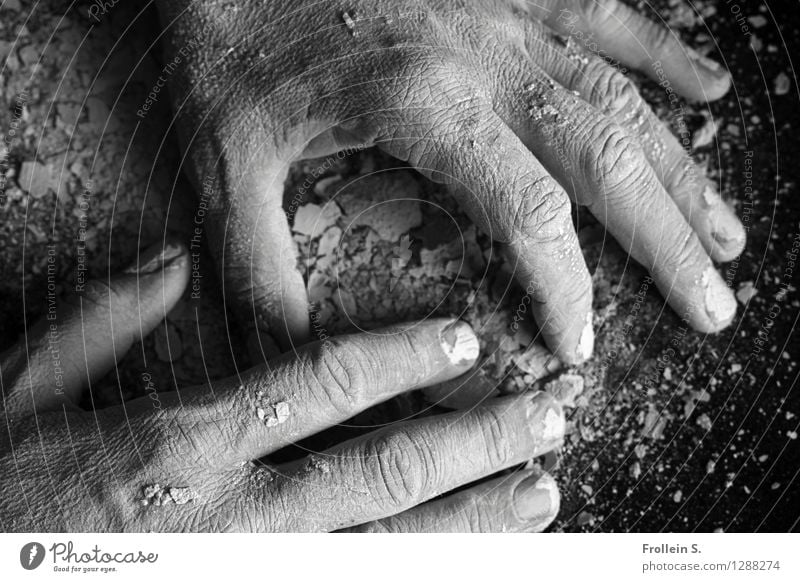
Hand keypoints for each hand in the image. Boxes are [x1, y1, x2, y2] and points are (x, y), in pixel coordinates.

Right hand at [0, 242, 562, 531]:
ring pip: (389, 547)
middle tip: (545, 418)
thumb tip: (170, 264)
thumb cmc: (0, 492)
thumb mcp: (23, 393)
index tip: (462, 340)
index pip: (320, 382)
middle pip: (382, 470)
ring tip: (542, 495)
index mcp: (181, 439)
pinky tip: (471, 562)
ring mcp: (250, 573)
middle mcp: (230, 511)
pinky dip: (422, 574)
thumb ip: (101, 325)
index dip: (402, 357)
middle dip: (475, 443)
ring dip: (475, 522)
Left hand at [157, 0, 743, 363]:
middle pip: (608, 162)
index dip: (568, 290)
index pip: (532, 218)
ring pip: (623, 98)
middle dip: (668, 244)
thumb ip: (258, 271)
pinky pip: (607, 12)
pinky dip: (664, 53)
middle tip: (715, 307)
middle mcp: (486, 55)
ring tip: (731, 235)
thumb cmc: (220, 45)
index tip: (582, 344)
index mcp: (425, 105)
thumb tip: (301, 360)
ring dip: (684, 170)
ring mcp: (505, 10)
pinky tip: (712, 86)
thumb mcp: (221, 167)